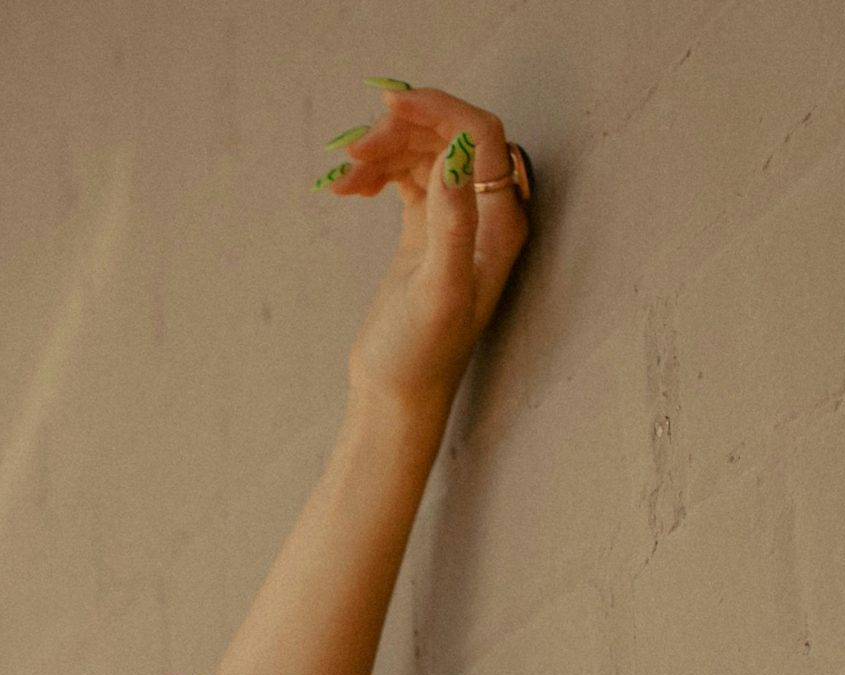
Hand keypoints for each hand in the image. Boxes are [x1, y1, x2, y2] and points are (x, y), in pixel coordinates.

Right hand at [316, 85, 531, 415]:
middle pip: (448, 135)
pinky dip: (375, 173)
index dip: (439, 109)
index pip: (480, 136)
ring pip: (422, 152)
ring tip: (344, 175)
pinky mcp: (424, 231)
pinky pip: (405, 176)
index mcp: (500, 223)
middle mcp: (485, 215)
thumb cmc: (421, 357)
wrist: (395, 397)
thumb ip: (453, 222)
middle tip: (357, 147)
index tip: (390, 106)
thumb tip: (455, 154)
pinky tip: (346, 188)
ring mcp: (453, 221)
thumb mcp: (438, 290)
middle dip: (403, 129)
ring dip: (382, 151)